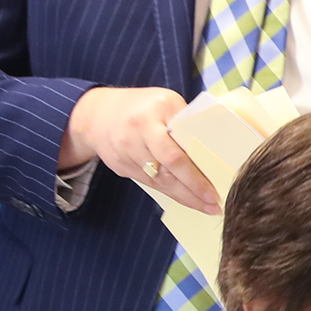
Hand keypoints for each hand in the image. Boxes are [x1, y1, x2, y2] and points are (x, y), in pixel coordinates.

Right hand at [63, 86, 220, 214]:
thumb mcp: (166, 103)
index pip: (173, 155)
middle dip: (192, 193)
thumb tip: (213, 145)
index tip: (212, 191)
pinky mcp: (121, 168)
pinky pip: (149, 183)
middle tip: (214, 207)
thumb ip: (186, 121)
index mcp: (149, 120)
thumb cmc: (142, 106)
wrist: (96, 114)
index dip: (194, 177)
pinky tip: (186, 198)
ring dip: (184, 197)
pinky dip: (169, 191)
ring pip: (158, 182)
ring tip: (206, 207)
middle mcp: (135, 139)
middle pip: (166, 173)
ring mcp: (125, 156)